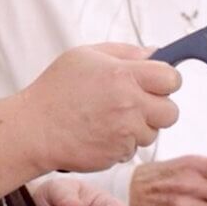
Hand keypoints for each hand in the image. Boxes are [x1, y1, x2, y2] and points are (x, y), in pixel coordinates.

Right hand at [17, 43, 180, 173]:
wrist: (34, 130)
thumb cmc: (55, 91)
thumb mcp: (84, 55)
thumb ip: (124, 52)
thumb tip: (155, 53)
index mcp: (123, 74)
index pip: (172, 78)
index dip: (165, 80)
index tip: (154, 82)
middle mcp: (129, 104)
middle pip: (171, 111)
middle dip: (158, 108)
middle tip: (136, 103)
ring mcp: (125, 132)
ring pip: (153, 132)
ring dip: (139, 127)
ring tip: (110, 118)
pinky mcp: (119, 153)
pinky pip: (133, 149)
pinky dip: (122, 143)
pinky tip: (101, 133)